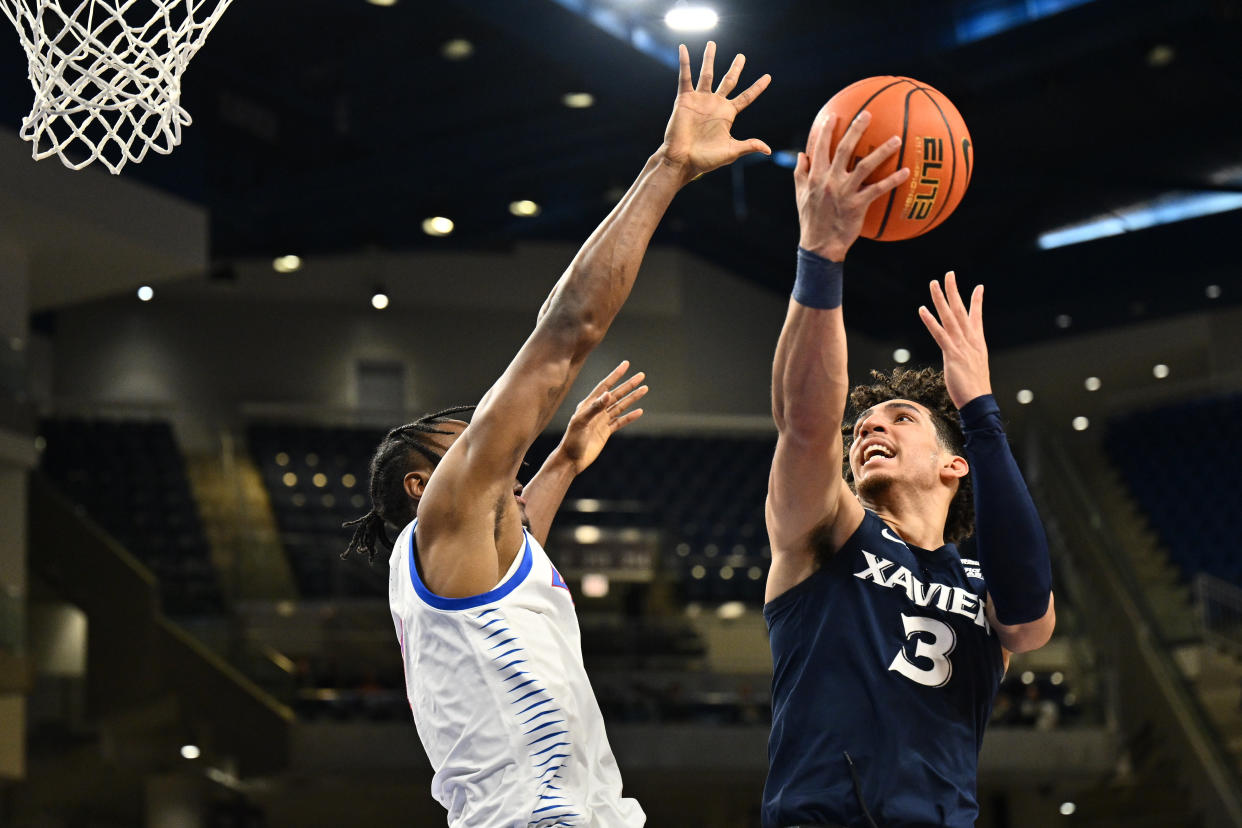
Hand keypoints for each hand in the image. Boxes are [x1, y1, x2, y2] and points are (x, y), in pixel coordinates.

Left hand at [556, 361, 647, 473]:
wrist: (571, 460)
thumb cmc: (572, 440)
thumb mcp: (581, 422)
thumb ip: (594, 408)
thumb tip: (608, 394)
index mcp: (588, 404)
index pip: (605, 386)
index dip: (615, 375)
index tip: (626, 364)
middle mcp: (596, 410)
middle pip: (616, 394)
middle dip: (629, 384)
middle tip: (641, 375)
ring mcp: (602, 421)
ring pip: (620, 406)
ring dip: (632, 398)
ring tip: (644, 389)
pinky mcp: (606, 432)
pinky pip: (621, 421)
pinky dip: (630, 416)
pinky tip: (640, 411)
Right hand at [661, 41, 771, 184]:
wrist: (683, 160)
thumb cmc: (705, 160)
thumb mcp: (731, 151)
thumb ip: (749, 145)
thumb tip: (768, 149)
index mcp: (728, 114)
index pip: (747, 97)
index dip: (757, 87)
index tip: (768, 77)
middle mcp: (715, 104)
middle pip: (728, 80)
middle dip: (735, 68)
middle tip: (741, 56)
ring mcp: (700, 100)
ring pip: (707, 74)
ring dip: (709, 59)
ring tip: (712, 43)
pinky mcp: (685, 99)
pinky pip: (684, 77)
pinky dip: (684, 62)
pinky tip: (683, 48)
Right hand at [796, 110, 909, 260]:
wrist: (819, 246)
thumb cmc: (811, 220)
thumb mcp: (800, 195)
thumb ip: (800, 173)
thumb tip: (802, 155)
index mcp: (816, 176)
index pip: (820, 147)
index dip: (826, 130)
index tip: (833, 116)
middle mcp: (830, 180)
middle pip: (844, 149)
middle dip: (856, 129)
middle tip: (868, 114)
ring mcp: (844, 192)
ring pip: (865, 166)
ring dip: (882, 151)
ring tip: (897, 139)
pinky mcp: (857, 205)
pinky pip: (878, 190)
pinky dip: (892, 180)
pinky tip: (906, 171)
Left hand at [918, 272, 991, 408]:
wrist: (978, 401)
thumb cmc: (974, 388)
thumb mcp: (974, 366)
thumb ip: (969, 355)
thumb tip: (966, 354)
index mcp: (977, 342)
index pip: (976, 317)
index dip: (977, 301)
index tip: (979, 287)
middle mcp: (970, 340)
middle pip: (961, 310)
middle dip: (954, 291)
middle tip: (949, 274)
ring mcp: (961, 346)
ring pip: (949, 317)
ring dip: (941, 299)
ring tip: (934, 283)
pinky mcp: (952, 354)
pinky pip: (939, 334)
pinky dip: (930, 321)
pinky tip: (923, 309)